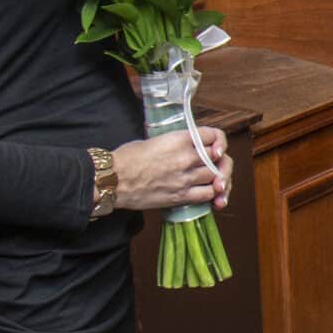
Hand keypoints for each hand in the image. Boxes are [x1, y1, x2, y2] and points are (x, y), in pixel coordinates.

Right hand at [112, 127, 232, 212]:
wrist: (113, 180)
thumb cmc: (126, 159)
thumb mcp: (153, 140)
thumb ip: (175, 142)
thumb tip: (185, 143)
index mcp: (179, 139)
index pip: (213, 136)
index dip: (217, 141)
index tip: (215, 146)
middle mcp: (186, 157)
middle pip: (218, 158)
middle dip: (219, 161)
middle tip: (217, 165)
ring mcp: (185, 178)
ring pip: (216, 176)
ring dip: (217, 178)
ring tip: (215, 180)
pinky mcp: (180, 196)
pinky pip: (207, 195)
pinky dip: (212, 194)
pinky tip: (210, 194)